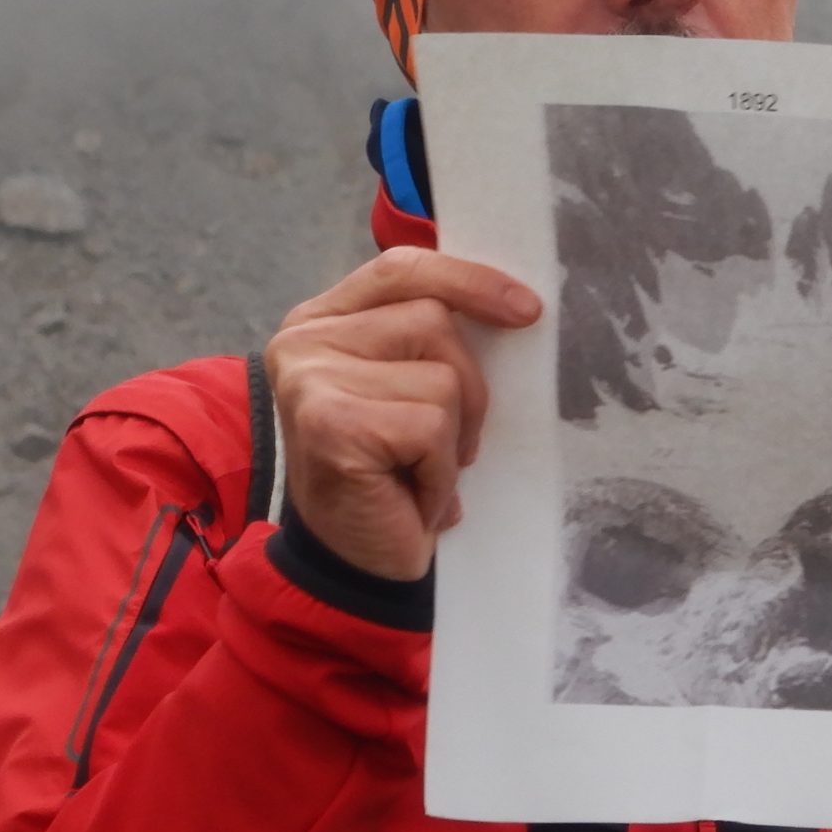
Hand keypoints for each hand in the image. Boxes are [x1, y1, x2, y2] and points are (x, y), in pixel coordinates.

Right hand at [264, 246, 542, 579]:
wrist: (355, 562)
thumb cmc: (388, 474)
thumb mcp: (407, 388)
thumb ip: (429, 340)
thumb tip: (516, 303)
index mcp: (321, 319)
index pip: (404, 269)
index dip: (470, 280)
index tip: (527, 309)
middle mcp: (304, 340)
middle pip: (434, 321)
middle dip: (466, 389)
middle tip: (442, 444)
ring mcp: (311, 378)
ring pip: (441, 378)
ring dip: (451, 438)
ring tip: (417, 471)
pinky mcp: (330, 422)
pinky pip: (431, 428)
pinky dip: (439, 472)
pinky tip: (410, 494)